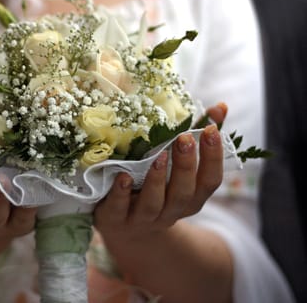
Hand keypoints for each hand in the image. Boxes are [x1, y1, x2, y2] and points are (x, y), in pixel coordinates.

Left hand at [94, 103, 226, 242]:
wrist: (122, 228)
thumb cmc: (154, 188)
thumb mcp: (175, 168)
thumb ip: (195, 138)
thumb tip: (220, 106)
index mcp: (189, 198)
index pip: (209, 181)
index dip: (213, 158)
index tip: (212, 130)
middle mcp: (170, 212)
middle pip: (183, 193)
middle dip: (185, 166)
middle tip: (184, 139)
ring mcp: (142, 218)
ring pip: (154, 204)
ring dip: (157, 180)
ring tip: (158, 156)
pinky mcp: (115, 219)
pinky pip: (119, 209)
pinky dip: (122, 193)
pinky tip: (123, 177)